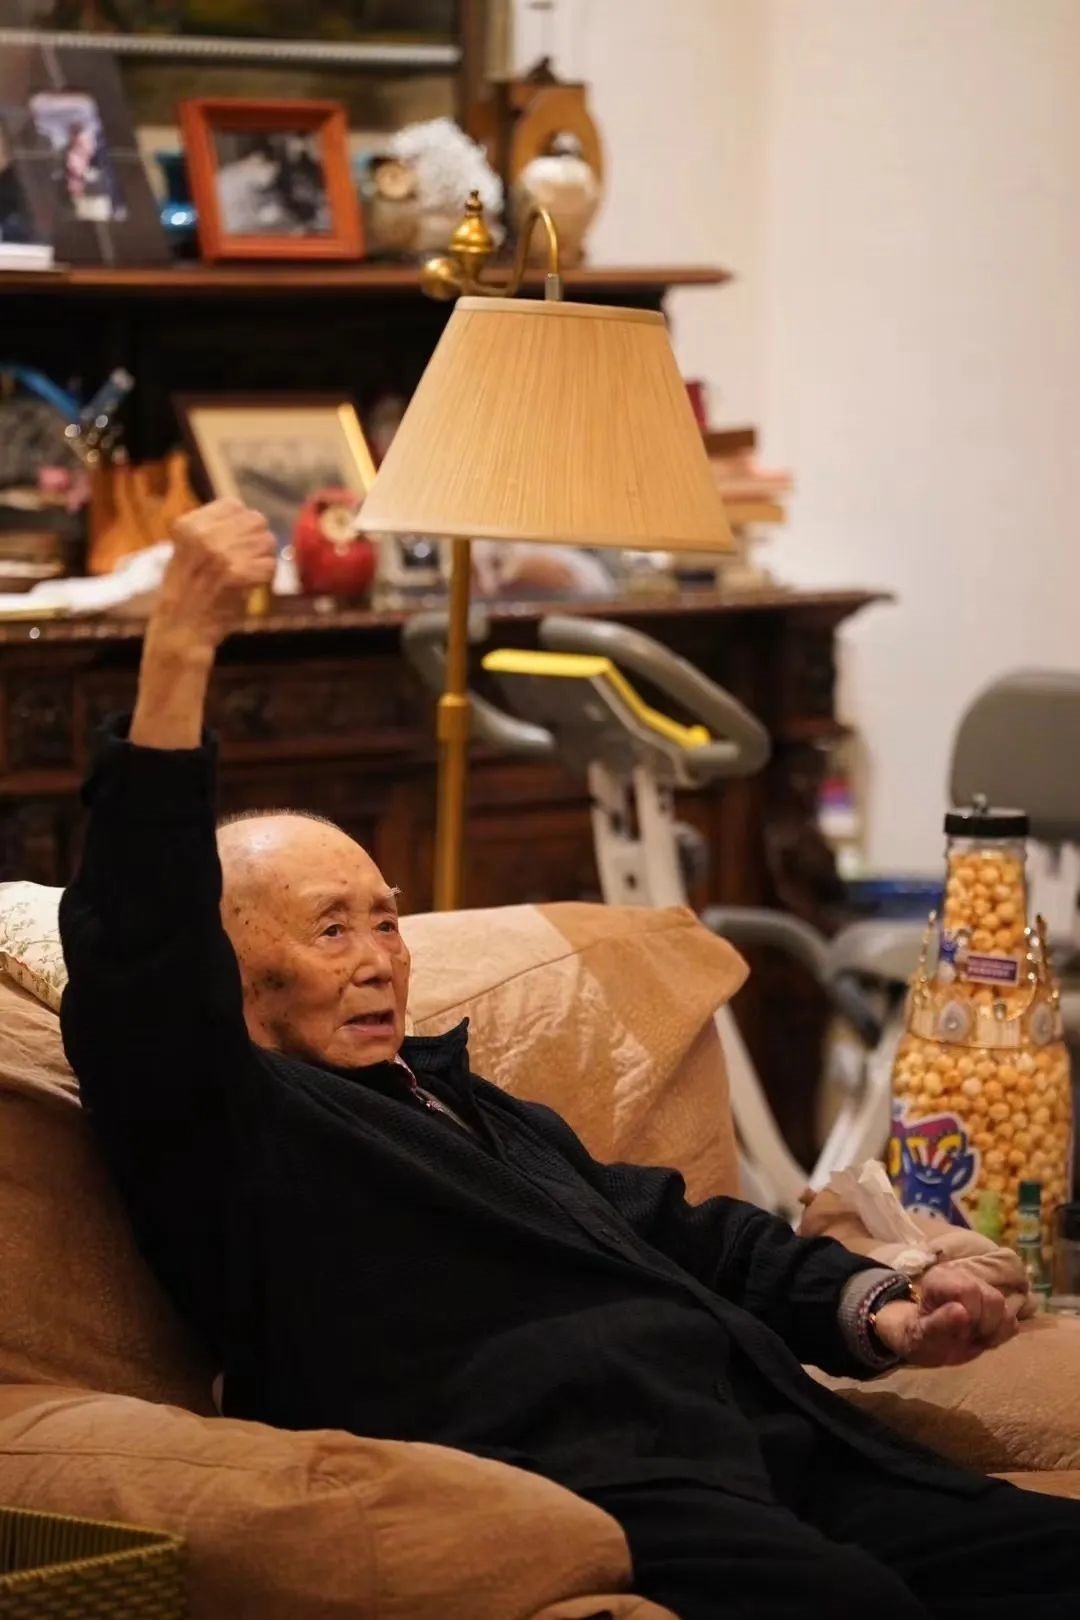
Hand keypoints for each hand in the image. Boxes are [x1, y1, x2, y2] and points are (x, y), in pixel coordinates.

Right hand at [131, 500, 275, 749]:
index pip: (233, 505)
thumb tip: (251, 518)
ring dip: (264, 559)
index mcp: (188, 525)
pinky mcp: (238, 573)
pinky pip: (270, 565)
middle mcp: (203, 535)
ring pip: (267, 541)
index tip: (239, 542)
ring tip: (250, 574)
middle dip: (258, 541)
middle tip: (250, 561)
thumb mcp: (188, 552)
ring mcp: (221, 553)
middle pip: (255, 521)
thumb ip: (213, 531)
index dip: (243, 523)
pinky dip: (267, 578)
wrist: (181, 630)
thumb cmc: (188, 593)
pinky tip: (252, 587)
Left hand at [872, 1263, 1019, 1366]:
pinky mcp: (995, 1306)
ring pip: (1005, 1307)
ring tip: (974, 1337)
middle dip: (983, 1325)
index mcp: (941, 1278)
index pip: (970, 1289)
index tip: (958, 1332)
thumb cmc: (920, 1338)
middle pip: (993, 1298)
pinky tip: (984, 1338)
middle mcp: (964, 1276)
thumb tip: (962, 1311)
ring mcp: (982, 1289)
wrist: (928, 1344)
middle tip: (966, 1337)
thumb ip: (939, 1323)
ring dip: (993, 1331)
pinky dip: (1001, 1335)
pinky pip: (1011, 1320)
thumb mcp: (921, 1336)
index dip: (970, 1315)